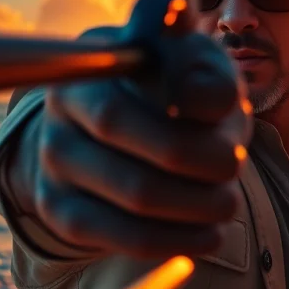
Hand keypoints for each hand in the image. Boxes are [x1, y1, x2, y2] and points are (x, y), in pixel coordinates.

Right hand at [34, 0, 251, 259]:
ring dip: (196, 208)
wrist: (128, 117)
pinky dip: (175, 240)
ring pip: (132, 205)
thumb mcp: (192, 58)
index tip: (230, 116)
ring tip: (228, 201)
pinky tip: (209, 234)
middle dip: (201, 169)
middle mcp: (55, 118)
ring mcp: (52, 168)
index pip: (119, 116)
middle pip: (132, 164)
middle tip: (236, 165)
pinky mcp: (60, 213)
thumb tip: (188, 48)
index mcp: (84, 73)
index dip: (178, 126)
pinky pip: (120, 239)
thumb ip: (196, 54)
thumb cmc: (173, 81)